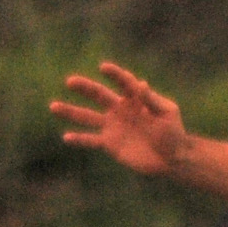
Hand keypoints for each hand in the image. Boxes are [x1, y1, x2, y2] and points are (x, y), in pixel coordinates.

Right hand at [51, 63, 189, 175]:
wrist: (172, 158)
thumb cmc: (174, 133)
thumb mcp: (167, 113)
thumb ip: (152, 100)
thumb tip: (141, 84)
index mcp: (135, 98)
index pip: (123, 82)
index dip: (114, 74)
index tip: (104, 68)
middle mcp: (120, 109)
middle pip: (98, 95)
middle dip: (84, 88)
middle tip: (70, 81)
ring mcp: (113, 126)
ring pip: (88, 117)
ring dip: (71, 112)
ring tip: (53, 106)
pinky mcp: (110, 143)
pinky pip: (91, 140)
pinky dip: (79, 139)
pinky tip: (66, 137)